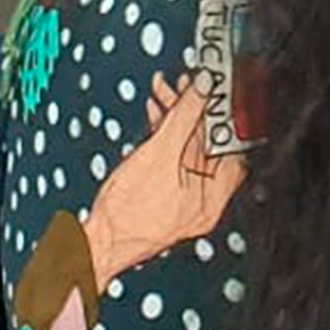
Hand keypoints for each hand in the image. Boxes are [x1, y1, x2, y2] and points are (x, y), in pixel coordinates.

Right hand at [81, 72, 248, 285]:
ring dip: (178, 120)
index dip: (224, 112)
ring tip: (164, 95)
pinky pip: (175, 161)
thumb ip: (186, 117)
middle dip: (196, 111)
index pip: (233, 143)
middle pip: (211, 144)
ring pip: (191, 150)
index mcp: (216, 194)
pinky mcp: (168, 197)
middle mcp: (208, 199)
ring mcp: (188, 199)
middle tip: (185, 87)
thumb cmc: (125, 213)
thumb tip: (206, 88)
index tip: (216, 89)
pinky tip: (156, 117)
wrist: (96, 242)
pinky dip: (166, 138)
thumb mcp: (159, 152)